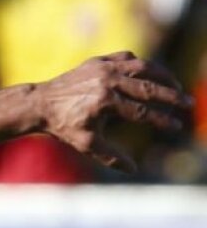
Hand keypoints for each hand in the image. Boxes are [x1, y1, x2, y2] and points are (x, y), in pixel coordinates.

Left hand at [36, 52, 192, 171]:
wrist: (39, 103)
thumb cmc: (63, 126)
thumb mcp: (86, 144)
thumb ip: (111, 157)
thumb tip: (134, 169)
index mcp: (105, 102)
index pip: (143, 112)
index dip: (163, 120)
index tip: (177, 126)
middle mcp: (107, 81)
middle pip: (149, 87)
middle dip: (172, 96)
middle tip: (188, 104)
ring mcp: (102, 67)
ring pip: (142, 66)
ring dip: (163, 75)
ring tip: (176, 86)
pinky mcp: (97, 60)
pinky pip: (126, 58)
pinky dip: (141, 64)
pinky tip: (151, 74)